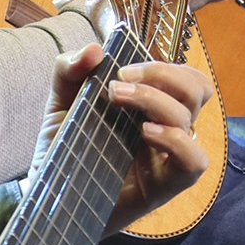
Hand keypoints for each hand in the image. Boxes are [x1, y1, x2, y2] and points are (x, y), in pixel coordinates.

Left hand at [30, 44, 210, 234]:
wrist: (49, 194)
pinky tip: (146, 133)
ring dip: (155, 100)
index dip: (161, 65)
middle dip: (160, 74)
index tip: (121, 68)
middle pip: (196, 88)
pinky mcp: (165, 186)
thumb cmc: (64, 148)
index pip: (183, 76)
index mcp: (151, 105)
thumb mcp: (61, 101)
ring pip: (189, 118)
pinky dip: (176, 141)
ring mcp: (168, 157)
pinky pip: (195, 162)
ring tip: (116, 100)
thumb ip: (71, 70)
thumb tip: (95, 50)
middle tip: (118, 83)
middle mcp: (166, 127)